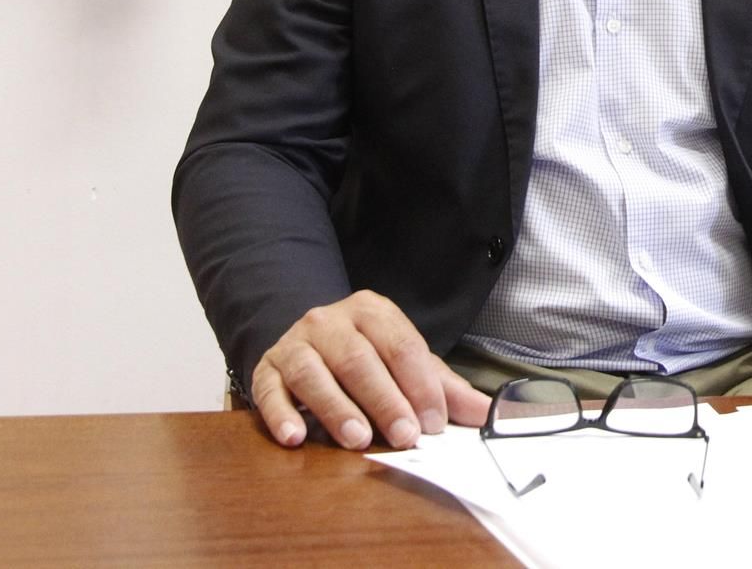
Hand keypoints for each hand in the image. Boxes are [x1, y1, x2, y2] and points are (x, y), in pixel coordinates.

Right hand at [251, 289, 490, 450]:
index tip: (434, 423)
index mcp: (373, 312)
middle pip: (359, 359)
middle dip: (385, 400)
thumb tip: (485, 414)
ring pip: (314, 372)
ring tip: (357, 439)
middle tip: (404, 436)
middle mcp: (331, 321)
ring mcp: (295, 343)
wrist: (306, 341)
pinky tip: (294, 437)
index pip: (402, 346)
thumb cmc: (365, 356)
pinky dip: (281, 414)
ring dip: (336, 408)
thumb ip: (442, 387)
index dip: (420, 385)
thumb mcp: (404, 363)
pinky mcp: (266, 368)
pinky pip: (270, 390)